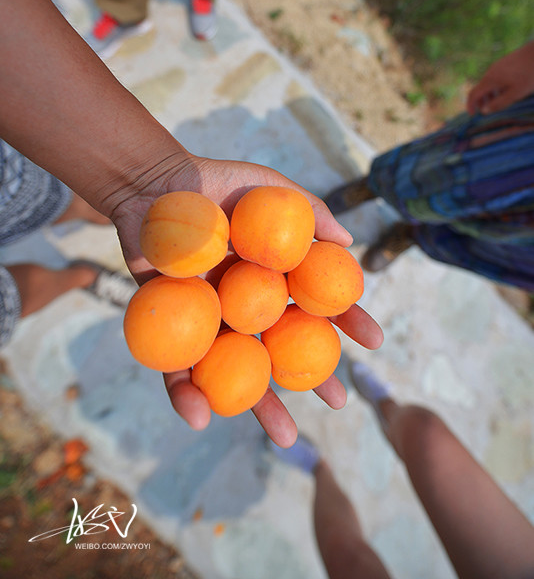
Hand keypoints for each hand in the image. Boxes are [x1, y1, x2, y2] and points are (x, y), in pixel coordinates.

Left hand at [110, 151, 383, 446]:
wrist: (154, 184)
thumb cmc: (214, 182)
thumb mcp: (268, 188)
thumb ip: (308, 211)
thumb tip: (349, 244)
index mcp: (272, 277)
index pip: (315, 303)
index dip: (345, 321)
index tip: (374, 340)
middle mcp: (245, 304)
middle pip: (283, 346)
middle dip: (312, 376)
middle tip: (339, 403)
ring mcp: (210, 318)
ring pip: (238, 368)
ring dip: (260, 404)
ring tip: (286, 438)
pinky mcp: (168, 326)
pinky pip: (176, 365)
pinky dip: (185, 392)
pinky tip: (200, 417)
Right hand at [466, 40, 533, 114]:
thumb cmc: (528, 75)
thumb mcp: (515, 93)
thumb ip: (499, 103)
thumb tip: (484, 111)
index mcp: (490, 80)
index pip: (473, 94)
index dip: (470, 105)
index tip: (471, 115)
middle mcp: (489, 72)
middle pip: (480, 89)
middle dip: (481, 101)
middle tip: (487, 111)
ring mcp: (496, 66)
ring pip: (488, 83)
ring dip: (489, 95)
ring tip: (499, 101)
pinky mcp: (503, 63)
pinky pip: (494, 77)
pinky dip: (495, 87)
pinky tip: (507, 89)